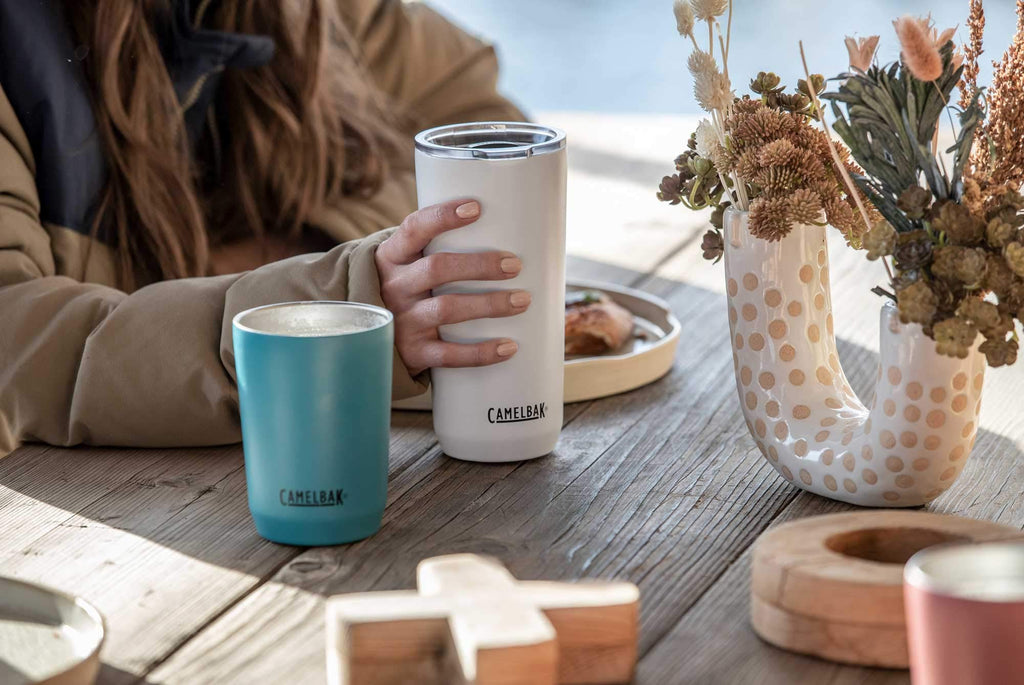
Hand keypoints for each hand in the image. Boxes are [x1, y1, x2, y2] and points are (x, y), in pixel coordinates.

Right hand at [376, 199, 529, 375]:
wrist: (373, 335)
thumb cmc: (410, 288)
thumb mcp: (409, 264)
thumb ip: (439, 247)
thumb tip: (508, 227)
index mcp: (392, 257)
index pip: (413, 229)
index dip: (443, 217)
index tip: (476, 208)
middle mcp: (394, 287)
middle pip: (438, 269)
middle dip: (480, 265)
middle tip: (515, 265)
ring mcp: (402, 321)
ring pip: (447, 309)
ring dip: (489, 304)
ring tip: (522, 300)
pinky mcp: (413, 352)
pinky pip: (449, 354)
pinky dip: (481, 353)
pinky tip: (508, 347)